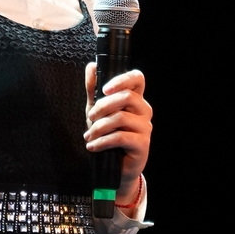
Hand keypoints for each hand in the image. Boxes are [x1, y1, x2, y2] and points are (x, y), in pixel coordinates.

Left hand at [84, 62, 152, 193]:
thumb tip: (91, 66)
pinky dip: (102, 141)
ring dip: (99, 127)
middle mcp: (144, 110)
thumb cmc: (108, 135)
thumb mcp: (96, 111)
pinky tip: (93, 146)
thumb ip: (93, 90)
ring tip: (89, 136)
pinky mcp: (142, 144)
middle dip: (103, 106)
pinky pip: (120, 137)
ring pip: (121, 118)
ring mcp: (145, 127)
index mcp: (135, 99)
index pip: (137, 78)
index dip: (122, 79)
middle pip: (127, 97)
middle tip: (90, 117)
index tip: (105, 89)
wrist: (113, 167)